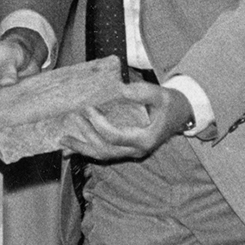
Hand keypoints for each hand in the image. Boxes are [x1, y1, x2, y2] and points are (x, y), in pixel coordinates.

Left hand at [60, 82, 192, 160]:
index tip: (89, 108)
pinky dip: (87, 151)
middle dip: (86, 134)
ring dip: (82, 147)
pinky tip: (70, 149)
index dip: (99, 123)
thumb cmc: (170, 103)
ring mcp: (131, 153)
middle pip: (105, 149)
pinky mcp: (126, 150)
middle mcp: (137, 151)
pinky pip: (105, 153)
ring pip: (102, 155)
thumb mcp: (160, 94)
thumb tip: (119, 89)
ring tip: (63, 139)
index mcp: (145, 139)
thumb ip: (142, 92)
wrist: (181, 114)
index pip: (115, 136)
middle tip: (75, 115)